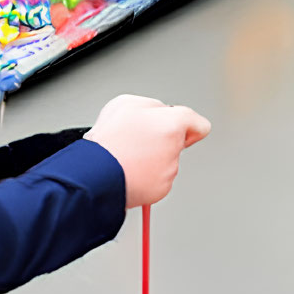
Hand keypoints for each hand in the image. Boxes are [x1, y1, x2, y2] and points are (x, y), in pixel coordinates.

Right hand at [85, 95, 211, 208]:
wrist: (94, 174)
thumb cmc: (108, 141)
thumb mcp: (125, 103)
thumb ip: (151, 106)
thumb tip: (159, 112)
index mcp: (172, 124)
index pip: (199, 124)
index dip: (189, 126)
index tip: (181, 130)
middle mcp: (174, 149)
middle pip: (177, 143)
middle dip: (160, 141)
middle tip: (137, 141)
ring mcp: (168, 171)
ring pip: (165, 162)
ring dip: (149, 159)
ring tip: (127, 156)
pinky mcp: (159, 190)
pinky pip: (156, 180)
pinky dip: (144, 177)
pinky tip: (128, 170)